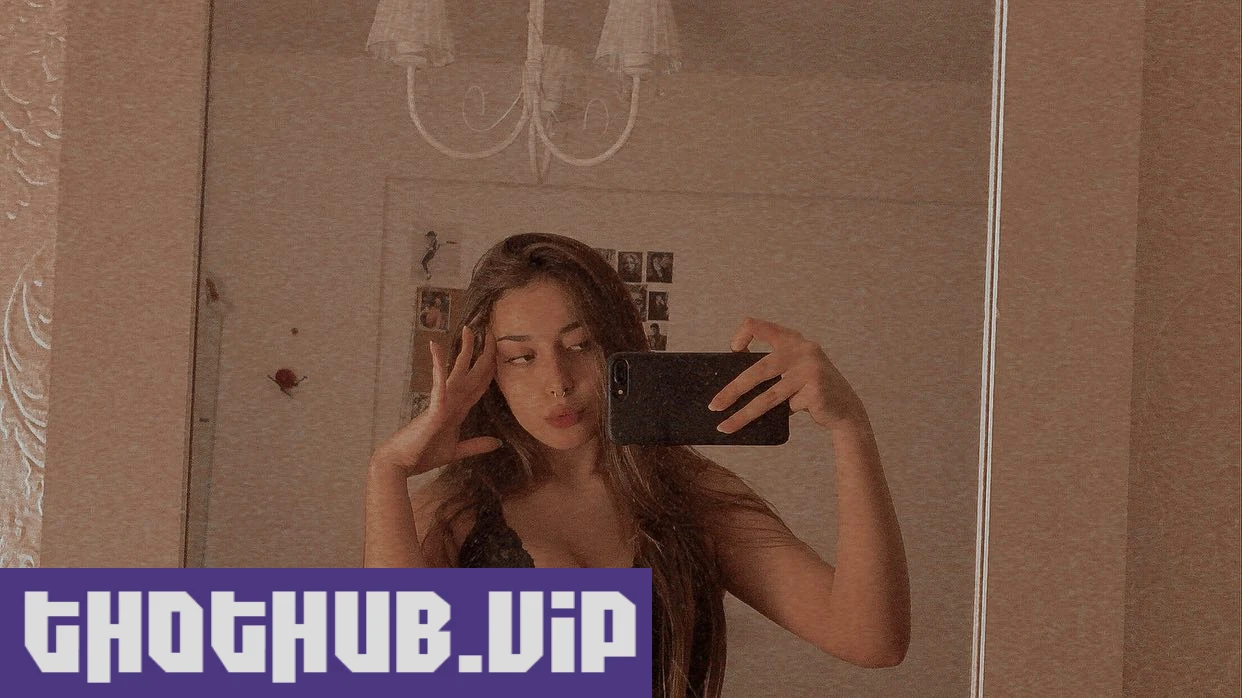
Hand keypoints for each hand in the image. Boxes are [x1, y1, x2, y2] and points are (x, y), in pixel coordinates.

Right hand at [369, 325, 501, 477]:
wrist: (400, 464)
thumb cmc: (422, 456)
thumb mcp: (456, 451)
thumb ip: (475, 445)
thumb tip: (497, 442)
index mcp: (458, 409)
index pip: (480, 384)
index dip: (491, 367)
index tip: (498, 350)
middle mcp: (452, 401)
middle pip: (475, 373)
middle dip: (486, 352)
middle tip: (491, 330)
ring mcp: (443, 402)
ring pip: (459, 372)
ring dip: (465, 350)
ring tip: (469, 329)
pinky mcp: (434, 408)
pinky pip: (439, 384)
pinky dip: (439, 366)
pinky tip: (437, 347)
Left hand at [708, 317, 866, 433]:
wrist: (845, 409)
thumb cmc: (809, 389)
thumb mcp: (792, 369)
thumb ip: (770, 366)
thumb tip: (729, 382)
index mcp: (791, 339)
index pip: (757, 325)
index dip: (740, 336)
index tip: (733, 352)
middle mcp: (802, 349)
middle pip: (757, 370)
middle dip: (732, 390)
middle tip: (714, 406)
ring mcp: (810, 369)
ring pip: (768, 396)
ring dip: (743, 415)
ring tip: (724, 427)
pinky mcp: (816, 390)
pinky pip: (788, 407)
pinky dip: (788, 413)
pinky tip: (800, 410)